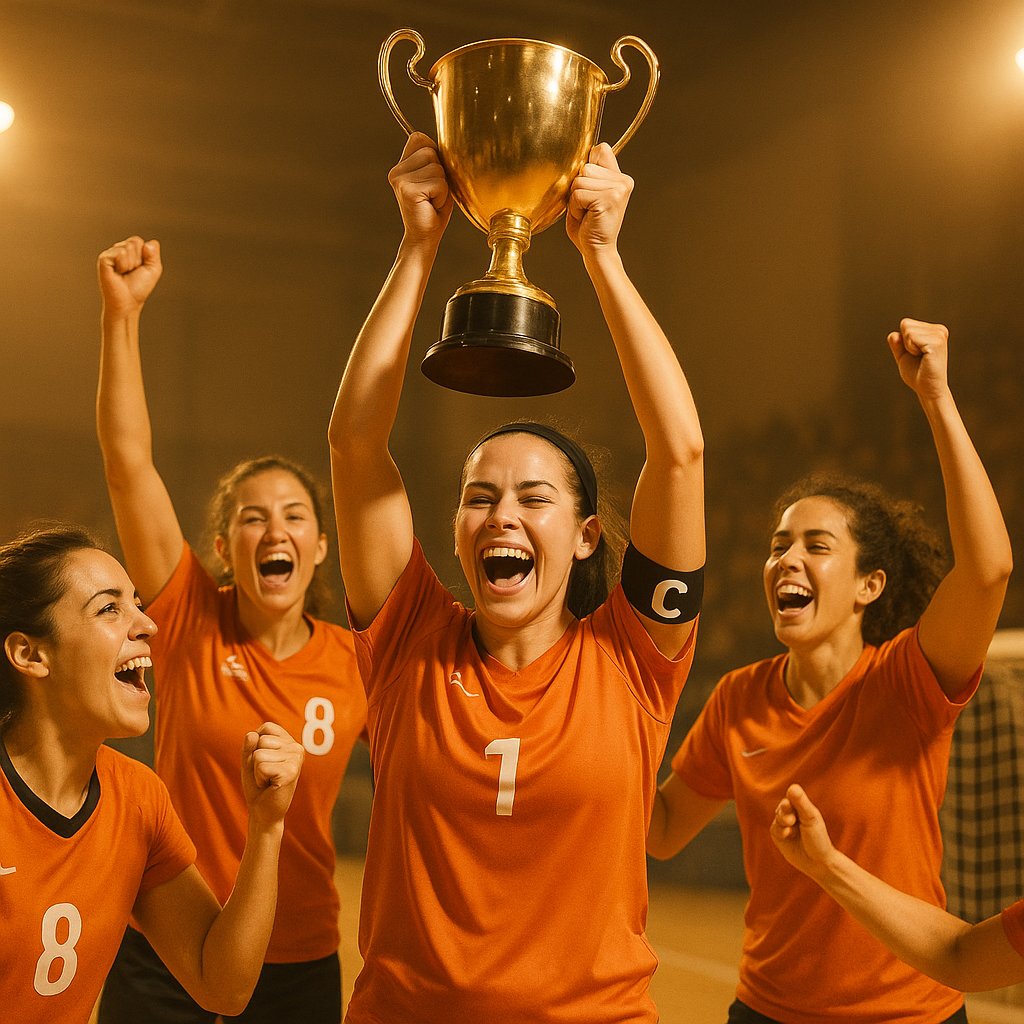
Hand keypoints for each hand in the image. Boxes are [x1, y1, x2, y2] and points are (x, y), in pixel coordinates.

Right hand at [98, 236, 161, 318]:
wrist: (128, 301)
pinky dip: (123, 264)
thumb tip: (150, 242)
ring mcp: (110, 254)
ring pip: (128, 247)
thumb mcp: (153, 269)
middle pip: (134, 242)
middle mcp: (118, 250)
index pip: (139, 241)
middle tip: (131, 272)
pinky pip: (119, 252)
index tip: (139, 269)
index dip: (144, 256)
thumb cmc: (138, 287)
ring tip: (124, 273)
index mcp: (129, 251)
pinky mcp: (104, 258)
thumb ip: (154, 254)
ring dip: (131, 264)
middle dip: (138, 259)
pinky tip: (117, 272)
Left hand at [240, 722, 303, 828]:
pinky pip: (261, 766)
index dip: (256, 745)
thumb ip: (249, 745)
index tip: (264, 762)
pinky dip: (259, 778)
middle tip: (265, 774)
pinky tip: (270, 786)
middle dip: (255, 759)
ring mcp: (296, 759)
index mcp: (290, 742)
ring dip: (257, 770)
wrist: (262, 812)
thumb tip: (252, 734)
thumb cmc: (257, 785)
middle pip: (261, 741)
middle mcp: (297, 748)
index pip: (267, 727)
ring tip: (268, 780)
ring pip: (259, 754)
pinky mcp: (291, 771)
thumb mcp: (249, 761)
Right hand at [388, 132, 452, 248]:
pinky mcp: (408, 190)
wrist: (425, 238)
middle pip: (431, 151)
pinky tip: (432, 206)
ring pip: (437, 167)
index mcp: (401, 165)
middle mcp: (397, 170)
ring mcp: (400, 179)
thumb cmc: (434, 209)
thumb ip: (435, 159)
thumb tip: (449, 139)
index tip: (430, 179)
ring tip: (432, 200)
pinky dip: (442, 196)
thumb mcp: (435, 178)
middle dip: (440, 173)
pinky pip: (438, 183)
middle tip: (433, 193)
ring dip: (442, 186)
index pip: (419, 138)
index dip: (434, 156)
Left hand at [565, 143, 633, 258]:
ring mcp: (618, 189)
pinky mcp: (609, 199)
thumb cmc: (587, 226)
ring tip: (586, 213)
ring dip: (576, 199)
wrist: (596, 251)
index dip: (587, 166)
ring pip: (579, 180)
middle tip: (587, 208)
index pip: (600, 149)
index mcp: (620, 177)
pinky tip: (586, 218)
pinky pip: (578, 194)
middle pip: (585, 166)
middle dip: (578, 188)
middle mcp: (623, 180)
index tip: (590, 189)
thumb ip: (587, 174)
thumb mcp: (588, 193)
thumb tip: (581, 156)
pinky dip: (575, 208)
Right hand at [770, 783, 835, 876]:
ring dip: (783, 822)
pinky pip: (773, 828)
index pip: (792, 797)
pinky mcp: (779, 836)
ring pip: (777, 816)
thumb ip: (801, 803)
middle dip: (784, 812)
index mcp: (803, 808)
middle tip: (791, 821)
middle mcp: (793, 815)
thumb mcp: (811, 819)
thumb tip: (792, 787)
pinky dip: (779, 831)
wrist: (818, 863)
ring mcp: (785, 825)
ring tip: (791, 830)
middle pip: (783, 806)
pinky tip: (788, 836)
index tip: (790, 805)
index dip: (790, 801)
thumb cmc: (819, 839)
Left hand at [887, 318, 950, 402]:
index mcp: (934, 330)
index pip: (906, 323)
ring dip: (908, 347)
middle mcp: (939, 330)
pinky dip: (911, 349)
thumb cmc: (917, 373)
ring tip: (921, 357)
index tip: (915, 353)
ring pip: (907, 330)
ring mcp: (939, 335)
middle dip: (905, 343)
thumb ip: (897, 343)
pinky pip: (911, 337)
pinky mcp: (937, 342)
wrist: (927, 388)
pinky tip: (924, 358)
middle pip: (905, 324)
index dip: (903, 341)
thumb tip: (893, 334)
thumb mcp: (903, 355)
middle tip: (918, 357)